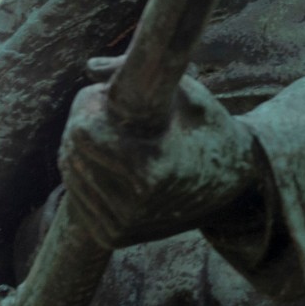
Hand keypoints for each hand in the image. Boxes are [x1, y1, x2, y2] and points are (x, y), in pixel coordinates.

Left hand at [58, 72, 260, 248]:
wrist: (234, 184)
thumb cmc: (209, 129)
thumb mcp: (188, 93)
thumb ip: (142, 71)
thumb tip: (90, 68)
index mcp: (153, 170)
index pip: (83, 133)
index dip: (91, 105)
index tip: (109, 95)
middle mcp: (135, 206)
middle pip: (71, 150)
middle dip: (85, 123)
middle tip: (116, 116)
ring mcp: (123, 226)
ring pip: (70, 173)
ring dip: (84, 150)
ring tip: (119, 139)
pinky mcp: (114, 237)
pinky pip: (75, 198)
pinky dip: (87, 176)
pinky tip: (113, 165)